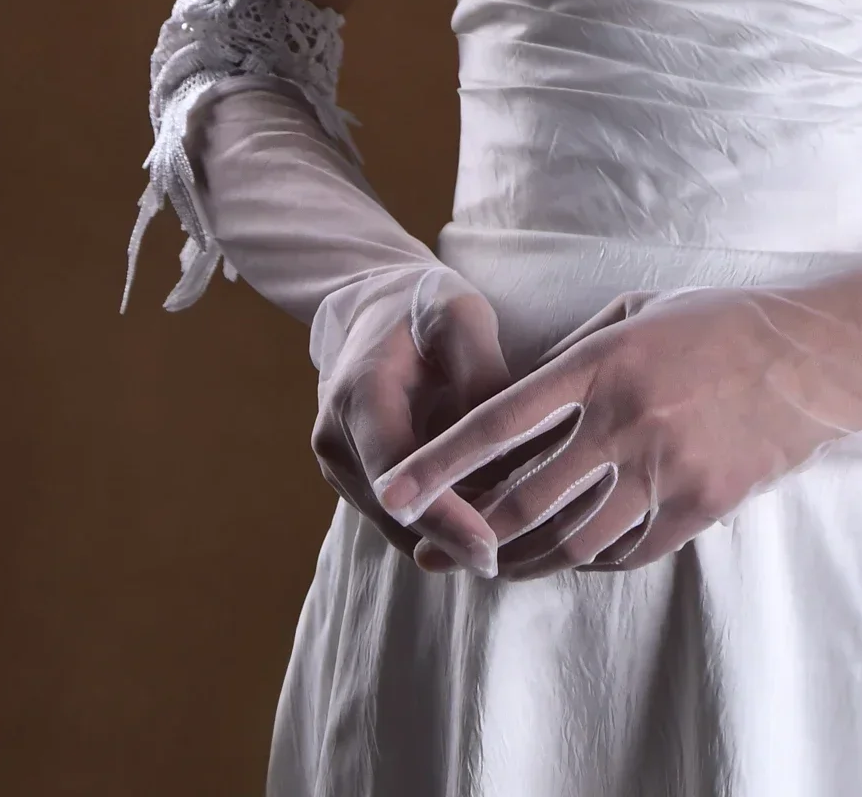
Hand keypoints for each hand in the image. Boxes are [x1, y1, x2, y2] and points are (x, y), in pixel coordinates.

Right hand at [310, 264, 511, 574]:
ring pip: (397, 523)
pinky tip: (493, 526)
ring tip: (518, 547)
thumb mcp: (463, 316)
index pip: (397, 474)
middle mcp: (337, 438)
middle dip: (456, 538)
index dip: (444, 518)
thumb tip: (503, 448)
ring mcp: (339, 462)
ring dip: (451, 536)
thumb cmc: (427, 305)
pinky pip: (398, 514)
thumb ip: (483, 376)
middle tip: (524, 557)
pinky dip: (441, 522)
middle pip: (396, 512)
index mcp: (360, 395)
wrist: (375, 303)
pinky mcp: (355, 475)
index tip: (489, 550)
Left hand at [371, 285, 861, 578]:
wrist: (816, 358)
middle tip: (435, 553)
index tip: (393, 493)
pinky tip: (577, 556)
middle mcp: (626, 419)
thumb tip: (522, 398)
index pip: (500, 421)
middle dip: (468, 536)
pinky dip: (593, 560)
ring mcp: (666, 467)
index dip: (439, 463)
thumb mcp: (640, 310)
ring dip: (527, 559)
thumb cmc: (723, 322)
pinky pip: (629, 553)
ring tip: (499, 566)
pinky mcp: (702, 504)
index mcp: (603, 362)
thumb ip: (577, 352)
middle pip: (524, 500)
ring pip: (572, 540)